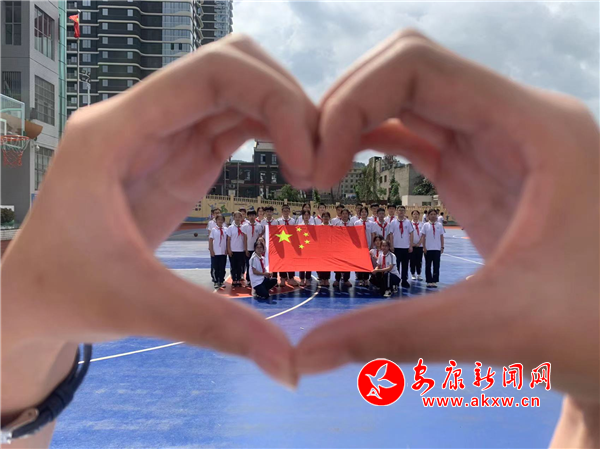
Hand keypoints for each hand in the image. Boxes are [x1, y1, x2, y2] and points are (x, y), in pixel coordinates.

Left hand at [2, 35, 318, 420]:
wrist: (34, 295)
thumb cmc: (65, 293)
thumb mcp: (137, 307)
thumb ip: (213, 327)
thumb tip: (289, 369)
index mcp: (115, 131)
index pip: (209, 74)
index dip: (272, 100)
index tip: (307, 159)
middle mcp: (141, 118)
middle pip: (232, 68)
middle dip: (288, 102)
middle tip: (320, 162)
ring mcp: (163, 133)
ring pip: (240, 90)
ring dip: (287, 117)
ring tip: (315, 169)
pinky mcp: (180, 154)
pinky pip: (237, 121)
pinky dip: (276, 133)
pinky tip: (296, 168)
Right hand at [300, 29, 598, 412]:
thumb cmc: (598, 332)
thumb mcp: (498, 329)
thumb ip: (395, 337)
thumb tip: (305, 358)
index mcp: (535, 128)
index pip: (418, 66)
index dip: (353, 103)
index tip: (320, 170)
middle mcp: (516, 119)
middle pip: (407, 71)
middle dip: (344, 107)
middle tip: (308, 167)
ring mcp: (499, 142)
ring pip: (409, 97)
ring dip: (354, 121)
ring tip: (317, 169)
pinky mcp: (483, 170)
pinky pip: (418, 132)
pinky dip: (373, 140)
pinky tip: (344, 167)